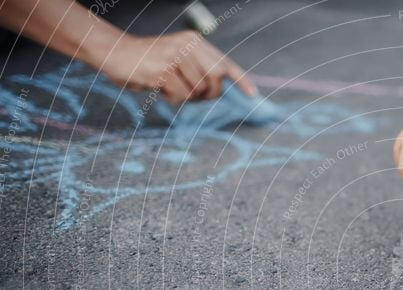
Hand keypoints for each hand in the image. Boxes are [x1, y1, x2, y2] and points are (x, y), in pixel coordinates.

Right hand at [96, 31, 256, 102]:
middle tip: (191, 94)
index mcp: (194, 42)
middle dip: (208, 94)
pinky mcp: (162, 71)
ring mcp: (174, 57)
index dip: (241, 80)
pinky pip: (180, 96)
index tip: (253, 95)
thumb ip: (198, 69)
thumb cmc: (149, 61)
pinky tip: (160, 89)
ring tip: (170, 87)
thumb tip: (218, 89)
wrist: (114, 52)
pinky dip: (172, 99)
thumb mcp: (177, 60)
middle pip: (215, 81)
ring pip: (197, 91)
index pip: (225, 63)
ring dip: (186, 97)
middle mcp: (187, 46)